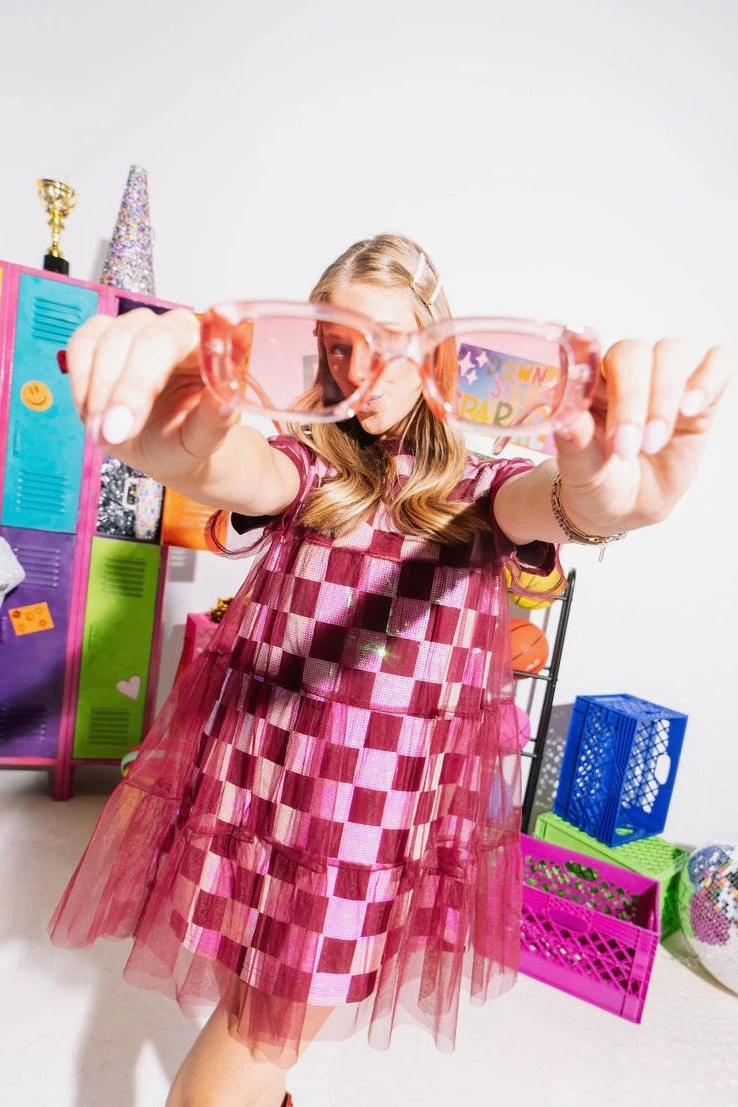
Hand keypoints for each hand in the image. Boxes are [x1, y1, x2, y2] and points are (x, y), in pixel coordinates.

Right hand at [65, 308, 237, 483]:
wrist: (170, 448)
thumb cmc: (190, 438)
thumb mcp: (205, 439)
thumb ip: (216, 417)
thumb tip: (224, 398)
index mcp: (204, 343)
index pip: (170, 341)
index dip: (142, 379)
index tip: (128, 420)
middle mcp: (169, 328)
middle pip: (131, 338)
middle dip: (119, 391)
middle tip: (112, 435)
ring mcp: (134, 329)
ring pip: (101, 341)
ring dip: (97, 393)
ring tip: (105, 435)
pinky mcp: (102, 337)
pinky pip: (80, 346)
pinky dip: (81, 384)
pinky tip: (93, 416)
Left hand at [552, 339, 736, 534]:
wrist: (624, 508)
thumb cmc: (596, 481)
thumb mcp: (580, 471)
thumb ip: (574, 443)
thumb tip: (568, 418)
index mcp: (588, 383)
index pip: (596, 357)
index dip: (599, 388)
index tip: (610, 432)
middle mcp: (625, 374)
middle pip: (635, 352)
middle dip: (633, 398)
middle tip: (629, 447)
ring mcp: (663, 382)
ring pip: (671, 353)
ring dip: (664, 396)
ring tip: (655, 442)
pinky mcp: (700, 398)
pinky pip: (718, 365)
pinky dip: (709, 378)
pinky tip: (692, 408)